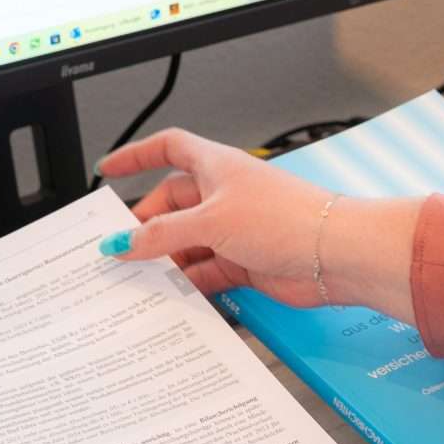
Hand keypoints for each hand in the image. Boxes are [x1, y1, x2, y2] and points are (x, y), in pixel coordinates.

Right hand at [96, 128, 423, 320]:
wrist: (335, 254)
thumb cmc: (286, 218)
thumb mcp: (210, 222)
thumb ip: (162, 235)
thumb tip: (123, 243)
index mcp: (215, 166)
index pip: (168, 149)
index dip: (136, 155)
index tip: (108, 169)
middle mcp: (225, 194)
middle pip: (172, 206)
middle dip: (146, 226)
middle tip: (120, 249)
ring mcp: (236, 229)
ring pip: (188, 243)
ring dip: (167, 260)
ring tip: (141, 278)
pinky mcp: (247, 262)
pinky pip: (207, 271)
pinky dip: (190, 282)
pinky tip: (174, 295)